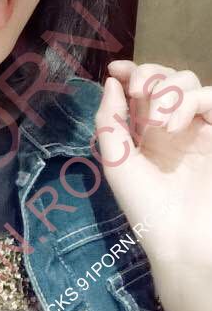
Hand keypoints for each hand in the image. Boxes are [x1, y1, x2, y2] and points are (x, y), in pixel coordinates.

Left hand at [94, 61, 211, 285]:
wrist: (183, 241)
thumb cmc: (146, 207)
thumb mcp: (116, 161)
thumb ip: (110, 119)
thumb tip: (112, 81)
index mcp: (147, 132)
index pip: (143, 86)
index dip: (132, 71)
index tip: (116, 69)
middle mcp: (174, 125)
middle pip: (166, 76)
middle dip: (149, 75)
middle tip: (137, 94)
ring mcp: (199, 129)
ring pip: (188, 81)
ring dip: (166, 91)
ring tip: (155, 124)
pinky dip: (188, 102)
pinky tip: (171, 127)